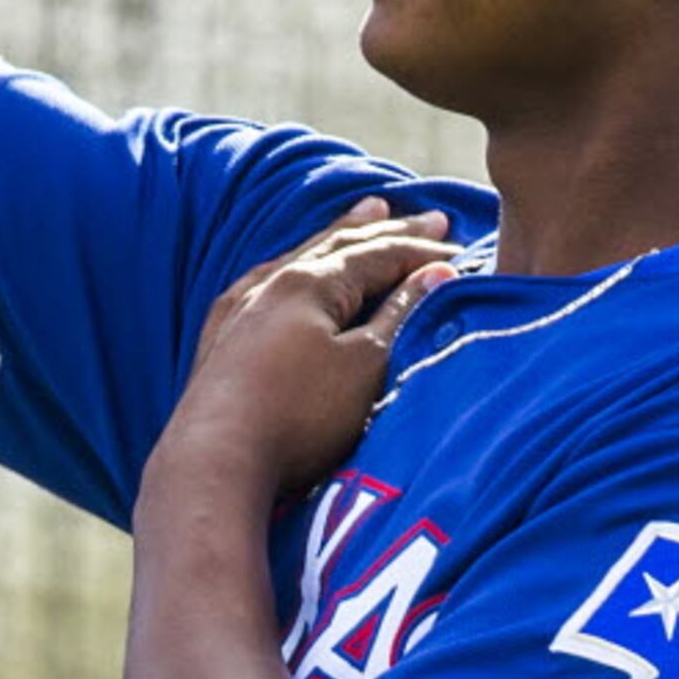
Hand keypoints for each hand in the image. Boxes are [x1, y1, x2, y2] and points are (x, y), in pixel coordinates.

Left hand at [156, 197, 457, 495]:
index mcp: (309, 283)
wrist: (214, 464)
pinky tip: (289, 267)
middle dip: (388, 231)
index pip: (378, 256)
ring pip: (300, 259)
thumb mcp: (366, 366)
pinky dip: (296, 268)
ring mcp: (238, 311)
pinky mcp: (220, 342)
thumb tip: (436, 275)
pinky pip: (267, 284)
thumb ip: (401, 315)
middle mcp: (269, 285)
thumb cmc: (299, 417)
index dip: (423, 254)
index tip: (464, 253)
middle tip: (431, 218)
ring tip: (368, 214)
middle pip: (339, 246)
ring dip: (340, 238)